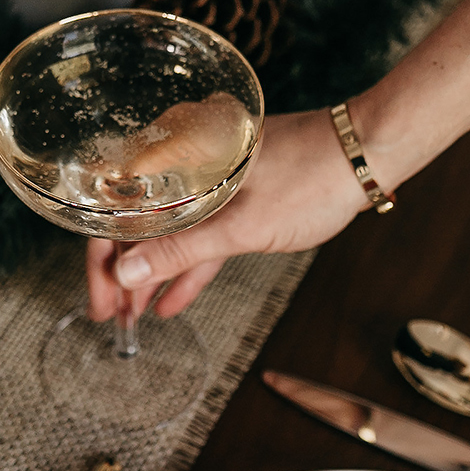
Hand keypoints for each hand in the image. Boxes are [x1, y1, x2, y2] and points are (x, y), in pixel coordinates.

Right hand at [85, 107, 363, 320]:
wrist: (366, 155)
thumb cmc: (312, 178)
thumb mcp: (242, 225)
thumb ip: (183, 250)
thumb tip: (127, 273)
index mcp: (177, 155)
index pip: (116, 210)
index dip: (103, 260)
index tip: (103, 300)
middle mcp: (186, 161)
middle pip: (136, 221)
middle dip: (123, 273)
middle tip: (112, 315)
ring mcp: (210, 179)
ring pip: (167, 231)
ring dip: (152, 273)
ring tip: (134, 315)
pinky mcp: (234, 195)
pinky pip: (198, 233)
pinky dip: (187, 265)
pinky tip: (169, 299)